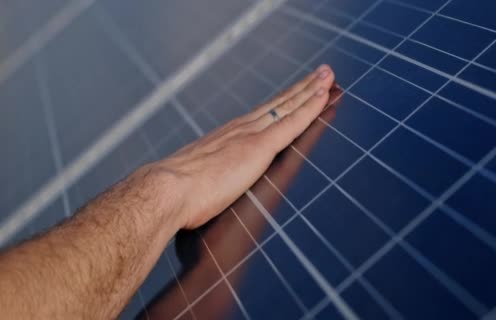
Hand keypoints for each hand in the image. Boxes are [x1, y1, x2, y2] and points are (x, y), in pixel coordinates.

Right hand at [149, 65, 335, 229]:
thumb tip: (201, 192)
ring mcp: (250, 135)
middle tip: (321, 73)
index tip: (296, 91)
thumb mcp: (194, 182)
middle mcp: (240, 129)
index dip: (281, 102)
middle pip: (278, 104)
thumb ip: (204, 180)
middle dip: (300, 88)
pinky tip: (324, 96)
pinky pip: (292, 123)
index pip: (261, 115)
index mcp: (226, 138)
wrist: (166, 192)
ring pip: (288, 107)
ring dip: (310, 90)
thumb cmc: (175, 196)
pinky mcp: (259, 147)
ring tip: (328, 76)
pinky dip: (310, 108)